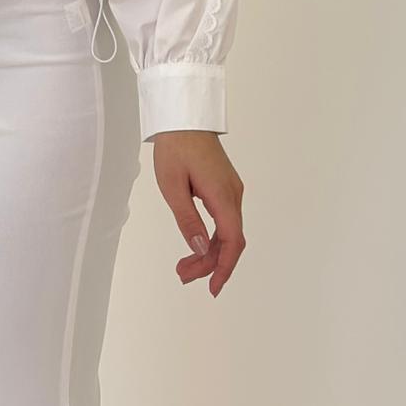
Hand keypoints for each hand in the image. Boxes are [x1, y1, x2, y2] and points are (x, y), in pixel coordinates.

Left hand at [152, 130, 245, 296]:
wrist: (183, 118)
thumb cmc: (175, 147)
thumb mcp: (172, 186)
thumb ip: (187, 220)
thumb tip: (200, 249)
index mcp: (222, 195)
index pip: (232, 240)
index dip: (225, 267)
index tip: (213, 288)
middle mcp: (233, 194)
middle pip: (230, 240)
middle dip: (210, 264)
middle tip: (183, 276)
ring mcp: (231, 190)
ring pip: (227, 232)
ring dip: (209, 253)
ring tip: (184, 268)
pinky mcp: (224, 187)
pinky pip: (224, 220)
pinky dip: (211, 238)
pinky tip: (196, 246)